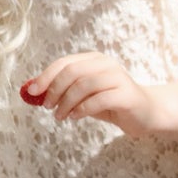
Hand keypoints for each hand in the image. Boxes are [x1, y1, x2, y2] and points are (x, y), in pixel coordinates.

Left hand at [22, 53, 159, 134]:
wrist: (146, 113)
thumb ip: (61, 91)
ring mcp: (118, 77)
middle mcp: (106, 64)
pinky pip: (98, 100)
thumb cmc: (110, 103)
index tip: (32, 92)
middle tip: (47, 107)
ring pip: (83, 85)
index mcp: (94, 60)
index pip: (65, 63)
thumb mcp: (83, 95)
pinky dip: (82, 109)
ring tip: (60, 116)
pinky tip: (75, 117)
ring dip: (66, 103)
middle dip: (54, 90)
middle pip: (72, 72)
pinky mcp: (126, 94)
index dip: (45, 76)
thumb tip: (31, 91)